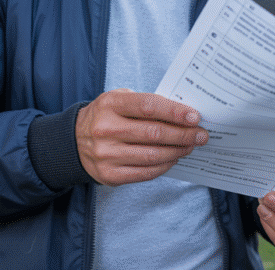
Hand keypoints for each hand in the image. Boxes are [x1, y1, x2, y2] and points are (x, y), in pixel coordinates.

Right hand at [76, 89, 207, 185]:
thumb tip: (183, 115)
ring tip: (191, 146)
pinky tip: (174, 158)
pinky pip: (145, 172)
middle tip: (201, 134)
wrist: (73, 142)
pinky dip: (164, 165)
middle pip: (154, 133)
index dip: (175, 112)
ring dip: (178, 151)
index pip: (149, 106)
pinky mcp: (109, 174)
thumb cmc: (106, 117)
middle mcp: (106, 129)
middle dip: (184, 135)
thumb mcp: (119, 100)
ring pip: (153, 155)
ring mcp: (106, 154)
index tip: (195, 117)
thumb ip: (146, 104)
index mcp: (111, 104)